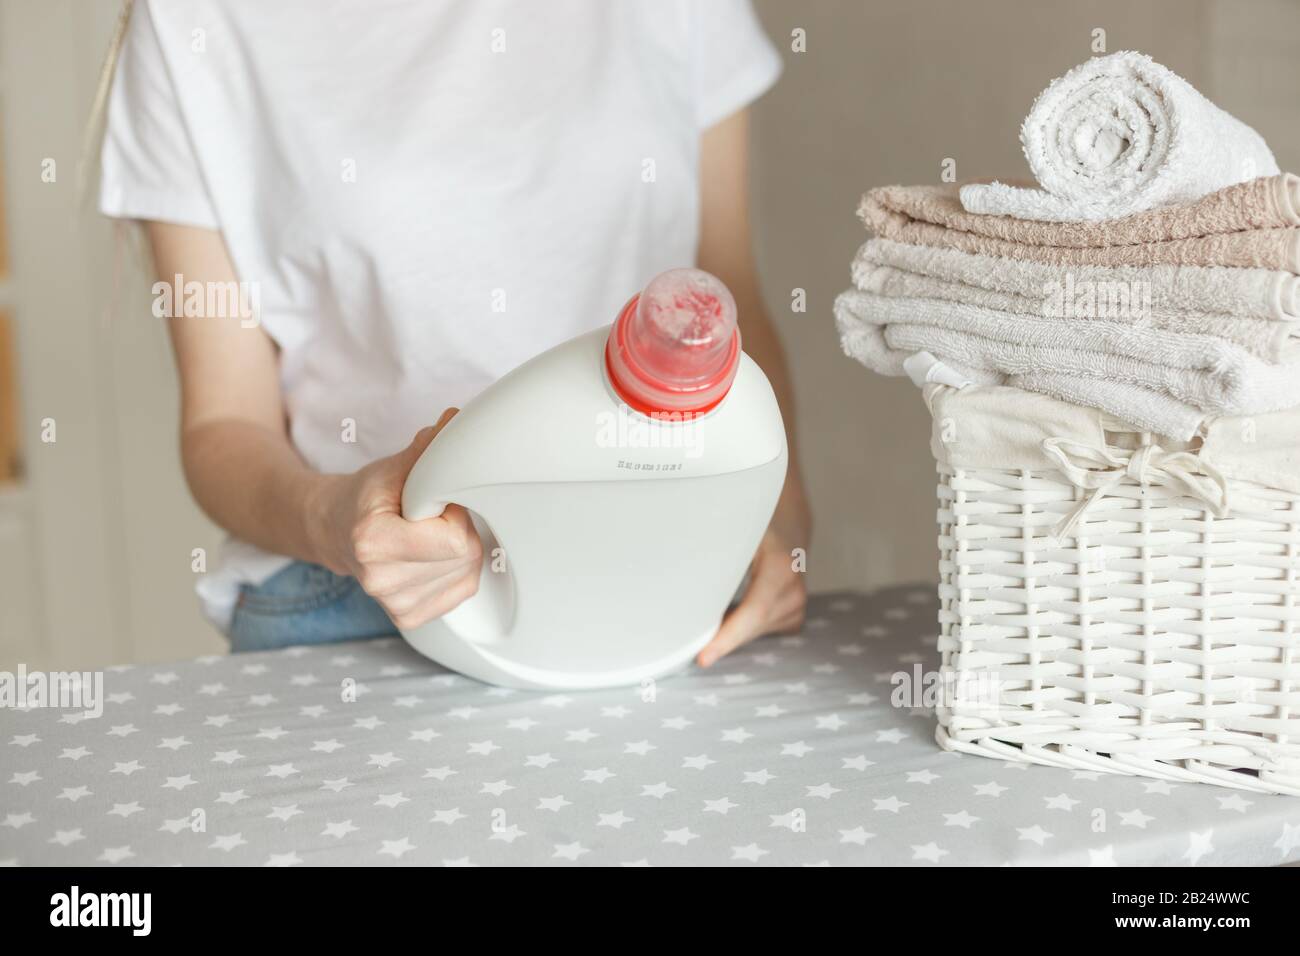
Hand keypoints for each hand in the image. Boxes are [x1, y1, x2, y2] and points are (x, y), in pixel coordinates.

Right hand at [310, 409, 482, 628]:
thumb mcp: (391, 469)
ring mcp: (395, 604)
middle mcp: (381, 580)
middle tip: (433, 518)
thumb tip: (456, 423)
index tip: (435, 502)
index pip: (454, 540)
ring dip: (459, 552)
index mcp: (373, 542)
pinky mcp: (409, 616)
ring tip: (429, 536)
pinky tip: (433, 557)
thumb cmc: (364, 499)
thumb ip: (427, 450)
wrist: (333, 529)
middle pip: (465, 558)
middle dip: (460, 530)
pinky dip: (456, 571)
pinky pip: (461, 591)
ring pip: (467, 575)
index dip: (455, 514)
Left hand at [696, 495, 810, 667]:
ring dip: (730, 629)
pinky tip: (732, 611)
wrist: (786, 529)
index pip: (753, 612)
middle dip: (720, 638)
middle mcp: (793, 590)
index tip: (703, 657)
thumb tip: (679, 574)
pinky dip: (741, 627)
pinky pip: (759, 631)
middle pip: (750, 628)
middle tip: (687, 640)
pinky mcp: (793, 616)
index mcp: (780, 567)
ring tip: (712, 611)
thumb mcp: (738, 530)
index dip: (727, 638)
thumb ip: (715, 551)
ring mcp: (797, 606)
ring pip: (752, 632)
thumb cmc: (753, 529)